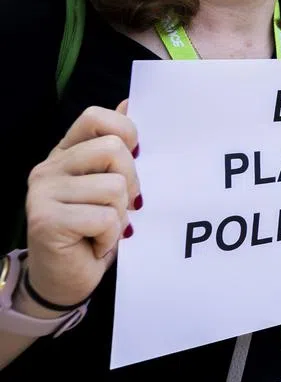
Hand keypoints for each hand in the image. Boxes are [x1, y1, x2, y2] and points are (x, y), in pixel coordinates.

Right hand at [22, 101, 140, 309]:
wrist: (66, 279)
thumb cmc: (95, 230)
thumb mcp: (112, 184)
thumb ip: (119, 147)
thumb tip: (130, 101)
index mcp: (67, 153)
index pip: (96, 117)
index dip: (126, 132)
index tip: (135, 157)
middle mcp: (50, 167)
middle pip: (113, 149)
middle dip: (132, 181)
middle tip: (122, 206)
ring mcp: (43, 193)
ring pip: (114, 187)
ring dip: (120, 214)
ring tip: (105, 227)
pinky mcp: (46, 220)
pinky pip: (104, 218)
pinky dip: (110, 236)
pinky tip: (96, 244)